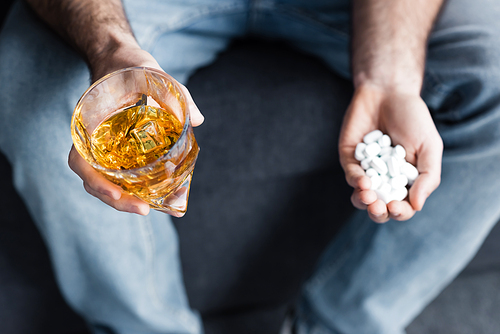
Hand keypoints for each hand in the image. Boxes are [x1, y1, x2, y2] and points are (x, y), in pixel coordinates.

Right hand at [68, 44, 203, 215]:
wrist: (116, 59)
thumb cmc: (128, 65)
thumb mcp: (150, 72)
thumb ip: (173, 92)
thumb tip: (197, 121)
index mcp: (89, 122)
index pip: (80, 159)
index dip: (95, 181)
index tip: (116, 194)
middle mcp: (91, 139)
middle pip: (94, 179)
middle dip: (117, 200)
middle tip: (145, 210)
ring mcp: (103, 145)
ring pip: (106, 180)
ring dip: (127, 198)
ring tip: (154, 207)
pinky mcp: (117, 148)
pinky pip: (120, 171)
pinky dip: (136, 185)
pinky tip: (159, 192)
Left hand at [338, 83, 442, 222]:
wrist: (389, 92)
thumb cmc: (413, 119)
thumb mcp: (429, 147)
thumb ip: (428, 177)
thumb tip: (417, 206)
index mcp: (406, 182)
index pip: (402, 206)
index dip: (400, 212)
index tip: (397, 207)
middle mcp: (384, 180)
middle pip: (378, 208)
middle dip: (378, 212)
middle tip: (380, 207)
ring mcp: (365, 170)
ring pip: (360, 197)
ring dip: (363, 201)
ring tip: (369, 195)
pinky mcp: (350, 159)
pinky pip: (350, 175)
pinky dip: (356, 180)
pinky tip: (363, 180)